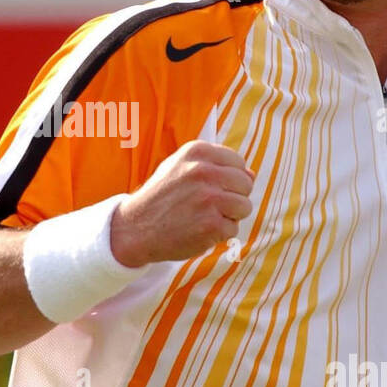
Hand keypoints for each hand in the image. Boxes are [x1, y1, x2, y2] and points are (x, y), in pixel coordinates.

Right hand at [110, 140, 254, 266]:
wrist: (135, 228)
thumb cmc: (161, 197)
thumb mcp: (180, 168)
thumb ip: (214, 165)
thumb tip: (251, 174)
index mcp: (197, 152)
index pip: (238, 163)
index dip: (229, 180)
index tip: (210, 189)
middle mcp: (204, 171)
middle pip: (245, 184)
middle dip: (233, 197)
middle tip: (208, 206)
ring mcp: (209, 198)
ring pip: (245, 206)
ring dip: (229, 217)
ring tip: (204, 217)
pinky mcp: (211, 224)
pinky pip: (233, 229)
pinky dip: (219, 234)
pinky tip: (198, 230)